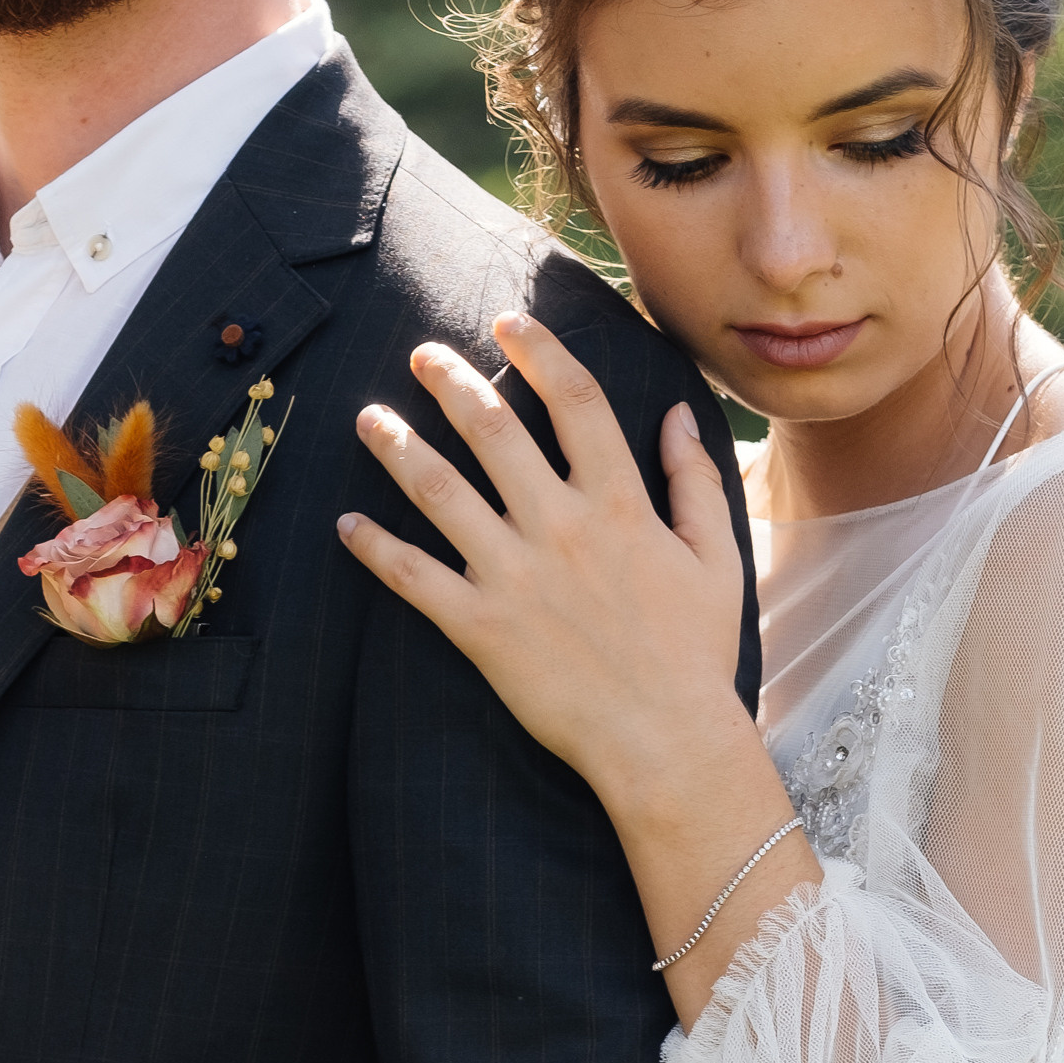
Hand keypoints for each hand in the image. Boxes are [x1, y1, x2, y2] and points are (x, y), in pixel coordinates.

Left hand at [339, 316, 745, 805]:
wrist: (667, 742)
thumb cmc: (696, 654)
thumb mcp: (717, 558)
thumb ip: (694, 480)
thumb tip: (678, 414)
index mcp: (620, 505)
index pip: (576, 402)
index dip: (540, 352)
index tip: (509, 321)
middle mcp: (562, 528)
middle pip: (494, 431)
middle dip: (452, 383)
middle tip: (423, 354)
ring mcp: (515, 576)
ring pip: (440, 492)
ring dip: (397, 447)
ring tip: (367, 417)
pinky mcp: (481, 628)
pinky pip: (413, 578)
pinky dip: (374, 549)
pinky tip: (346, 524)